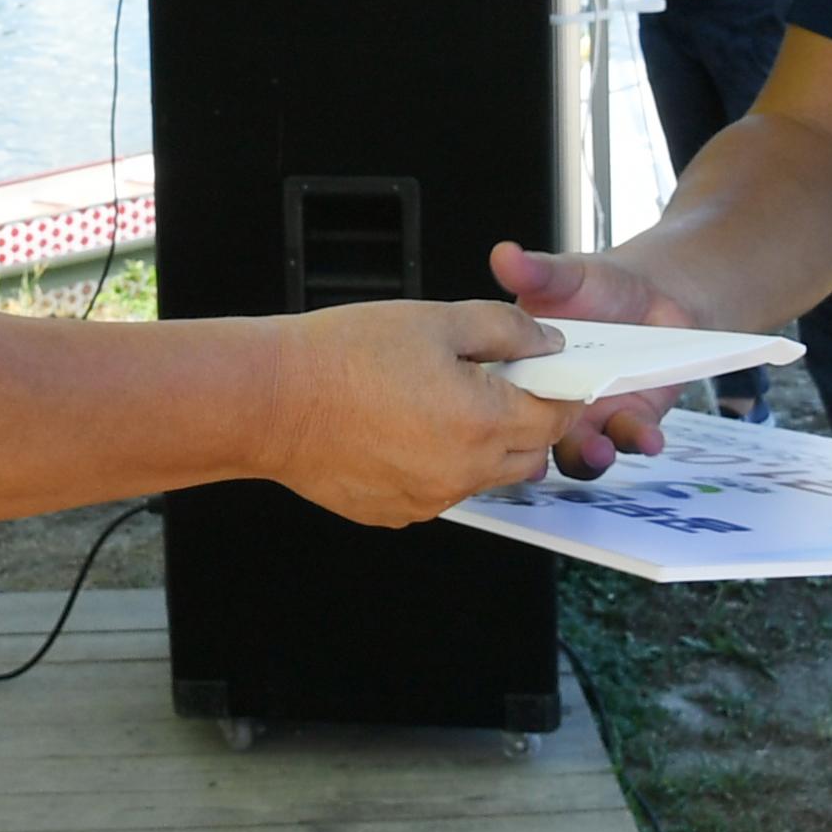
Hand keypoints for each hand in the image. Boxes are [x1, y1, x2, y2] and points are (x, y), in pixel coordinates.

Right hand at [267, 299, 579, 525]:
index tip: (546, 370)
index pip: (558, 416)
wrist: (271, 402)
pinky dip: (437, 462)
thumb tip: (547, 343)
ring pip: (483, 474)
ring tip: (433, 399)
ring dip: (480, 441)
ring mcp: (430, 499)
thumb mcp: (435, 319)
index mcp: (483, 421)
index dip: (560, 388)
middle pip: (529, 452)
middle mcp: (464, 472)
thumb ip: (506, 330)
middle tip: (487, 377)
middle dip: (523, 416)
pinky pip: (439, 489)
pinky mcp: (397, 512)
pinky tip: (401, 427)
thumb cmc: (342, 356)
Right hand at [490, 239, 697, 475]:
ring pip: (585, 453)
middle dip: (543, 450)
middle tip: (542, 450)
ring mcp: (593, 418)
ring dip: (591, 455)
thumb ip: (536, 272)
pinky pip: (633, 440)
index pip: (502, 401)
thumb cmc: (597, 288)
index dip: (496, 414)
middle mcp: (554, 404)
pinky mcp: (633, 421)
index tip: (497, 418)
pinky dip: (641, 441)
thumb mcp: (565, 276)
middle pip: (538, 440)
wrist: (652, 296)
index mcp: (526, 374)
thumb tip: (505, 254)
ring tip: (599, 449)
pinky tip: (649, 437)